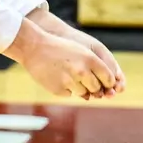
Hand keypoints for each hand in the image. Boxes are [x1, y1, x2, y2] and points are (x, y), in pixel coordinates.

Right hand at [8, 19, 122, 100]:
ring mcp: (70, 82)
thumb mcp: (81, 51)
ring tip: (66, 73)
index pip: (109, 78)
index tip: (104, 82)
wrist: (34, 47)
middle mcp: (81, 71)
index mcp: (90, 59)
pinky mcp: (58, 90)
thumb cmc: (60, 49)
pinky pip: (69, 94)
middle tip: (81, 77)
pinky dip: (65, 88)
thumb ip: (95, 67)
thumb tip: (106, 87)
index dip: (108, 82)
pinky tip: (56, 76)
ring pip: (83, 93)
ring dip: (78, 87)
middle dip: (92, 86)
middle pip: (97, 88)